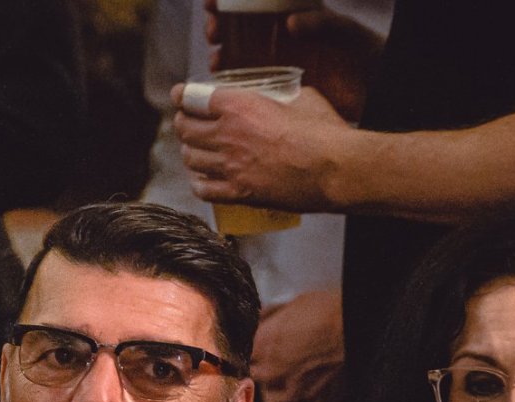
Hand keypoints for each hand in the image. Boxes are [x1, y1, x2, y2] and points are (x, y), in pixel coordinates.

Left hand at [173, 85, 351, 211]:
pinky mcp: (239, 193)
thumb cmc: (324, 133)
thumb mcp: (302, 98)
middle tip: (187, 124)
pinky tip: (202, 180)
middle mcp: (227, 134)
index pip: (192, 97)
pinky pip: (203, 190)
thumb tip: (284, 98)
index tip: (180, 96)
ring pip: (190, 158)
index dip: (182, 96)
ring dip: (190, 153)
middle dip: (183, 124)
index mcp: (239, 106)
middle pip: (185, 128)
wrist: (335, 170)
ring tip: (195, 151)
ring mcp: (231, 166)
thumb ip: (283, 96)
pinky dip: (198, 183)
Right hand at [202, 1, 381, 122]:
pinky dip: (232, 83)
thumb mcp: (348, 34)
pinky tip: (224, 84)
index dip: (228, 1)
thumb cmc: (368, 55)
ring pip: (239, 53)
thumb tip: (291, 22)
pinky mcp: (279, 86)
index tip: (213, 2)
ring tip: (216, 59)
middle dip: (219, 26)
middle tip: (213, 33)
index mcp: (294, 14)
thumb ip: (323, 24)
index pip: (254, 2)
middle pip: (240, 26)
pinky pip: (249, 83)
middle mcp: (282, 36)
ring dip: (221, 54)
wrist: (377, 92)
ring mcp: (278, 61)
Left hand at [252, 289, 345, 401]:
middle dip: (265, 371)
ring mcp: (293, 392)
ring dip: (278, 392)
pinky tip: (309, 396)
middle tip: (280, 363)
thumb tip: (259, 321)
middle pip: (258, 378)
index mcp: (263, 344)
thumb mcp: (293, 303)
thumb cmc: (329, 310)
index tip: (265, 349)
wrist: (360, 327)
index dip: (257, 351)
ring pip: (272, 401)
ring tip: (290, 383)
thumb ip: (270, 316)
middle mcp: (273, 371)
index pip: (246, 354)